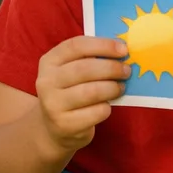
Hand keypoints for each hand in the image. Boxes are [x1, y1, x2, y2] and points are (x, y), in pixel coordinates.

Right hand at [35, 36, 130, 155]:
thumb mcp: (73, 71)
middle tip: (127, 70)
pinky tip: (107, 105)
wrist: (54, 126)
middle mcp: (46, 81)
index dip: (103, 45)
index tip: (124, 49)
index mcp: (49, 61)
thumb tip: (123, 51)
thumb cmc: (71, 91)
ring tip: (120, 87)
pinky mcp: (64, 124)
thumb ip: (92, 59)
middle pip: (84, 69)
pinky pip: (96, 112)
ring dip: (112, 88)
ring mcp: (53, 104)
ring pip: (91, 91)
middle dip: (112, 68)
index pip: (76, 46)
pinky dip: (107, 107)